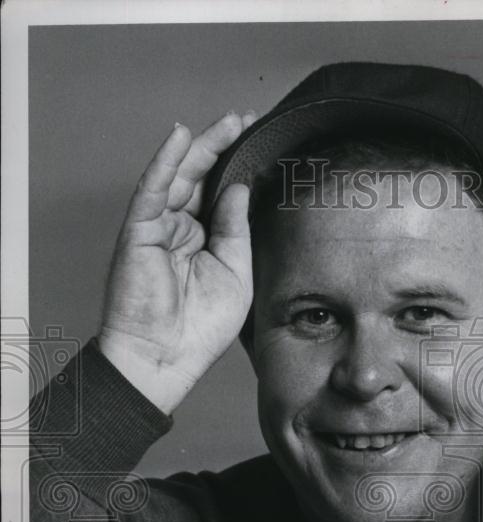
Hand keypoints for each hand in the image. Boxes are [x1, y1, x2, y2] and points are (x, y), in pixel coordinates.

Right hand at [98, 112, 257, 412]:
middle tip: (247, 119)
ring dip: (201, 146)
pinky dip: (166, 161)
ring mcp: (158, 228)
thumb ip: (237, 230)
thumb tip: (239, 187)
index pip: (221, 195)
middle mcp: (181, 230)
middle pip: (201, 178)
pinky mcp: (139, 231)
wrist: (165, 358)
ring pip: (179, 176)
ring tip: (228, 121)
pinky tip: (181, 137)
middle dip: (223, 146)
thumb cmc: (200, 329)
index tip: (261, 143)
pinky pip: (153, 189)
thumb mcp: (236, 274)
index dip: (238, 168)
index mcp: (204, 241)